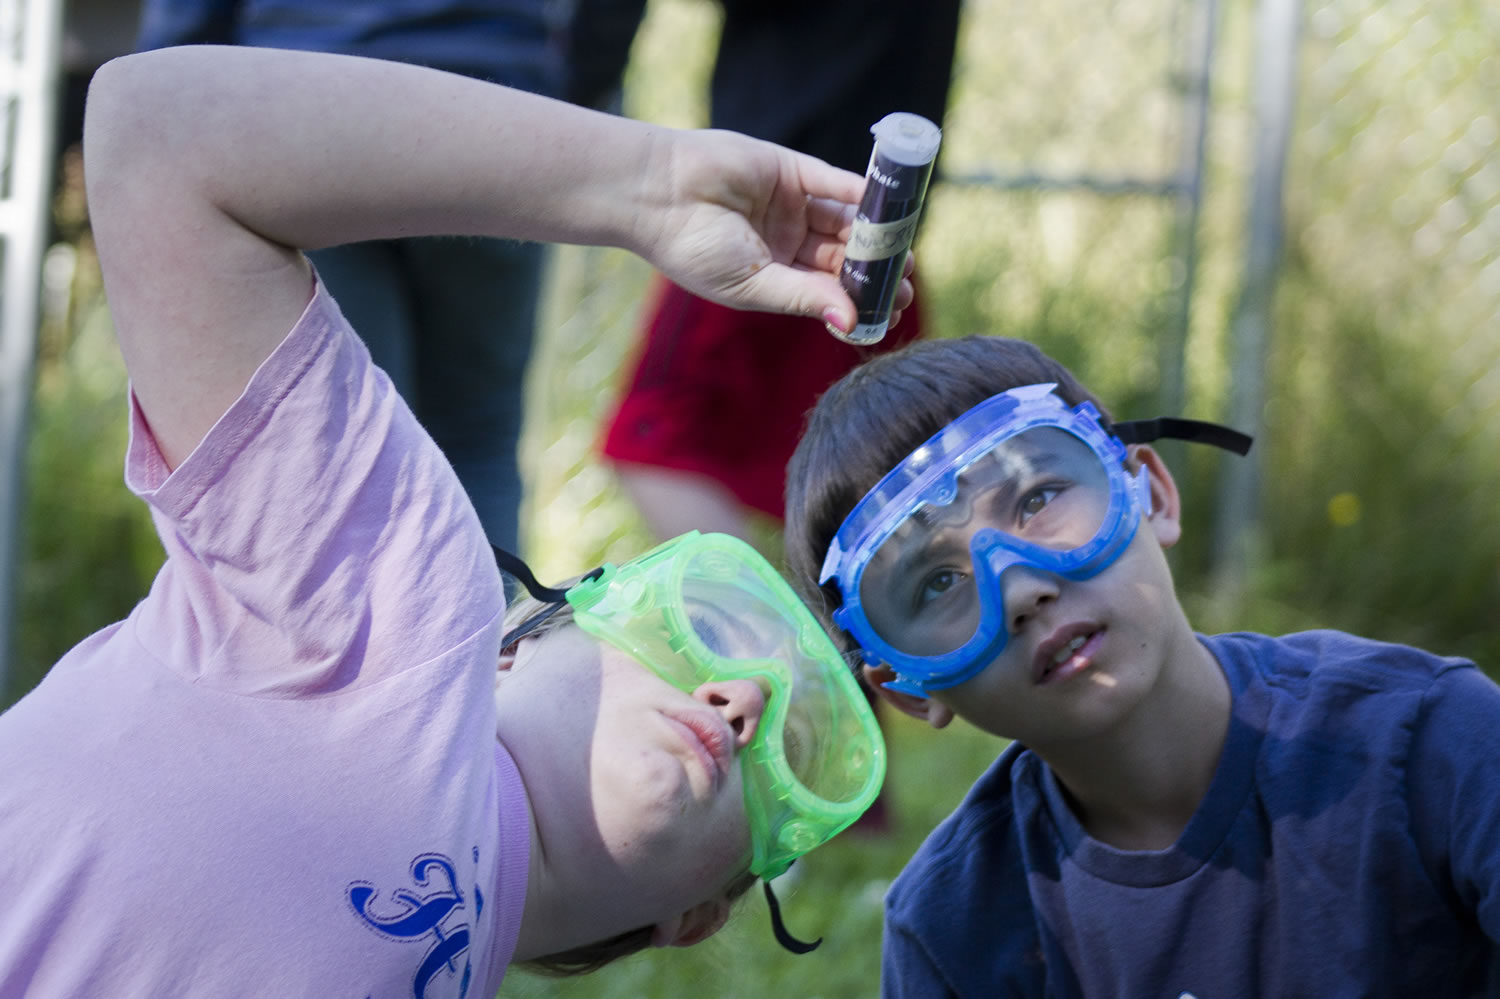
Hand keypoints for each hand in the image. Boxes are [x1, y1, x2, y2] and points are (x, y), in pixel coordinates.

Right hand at [635, 129, 915, 333]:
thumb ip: (805, 298)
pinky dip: (858, 193)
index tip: (893, 308)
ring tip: (903, 249)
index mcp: (773, 276)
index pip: (827, 289)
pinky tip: (882, 209)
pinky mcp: (790, 170)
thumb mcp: (753, 285)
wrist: (657, 195)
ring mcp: (790, 205)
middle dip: (875, 268)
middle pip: (842, 256)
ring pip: (843, 221)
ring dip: (873, 234)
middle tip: (907, 278)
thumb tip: (853, 322)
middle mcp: (786, 242)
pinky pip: (832, 182)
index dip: (860, 298)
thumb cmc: (694, 250)